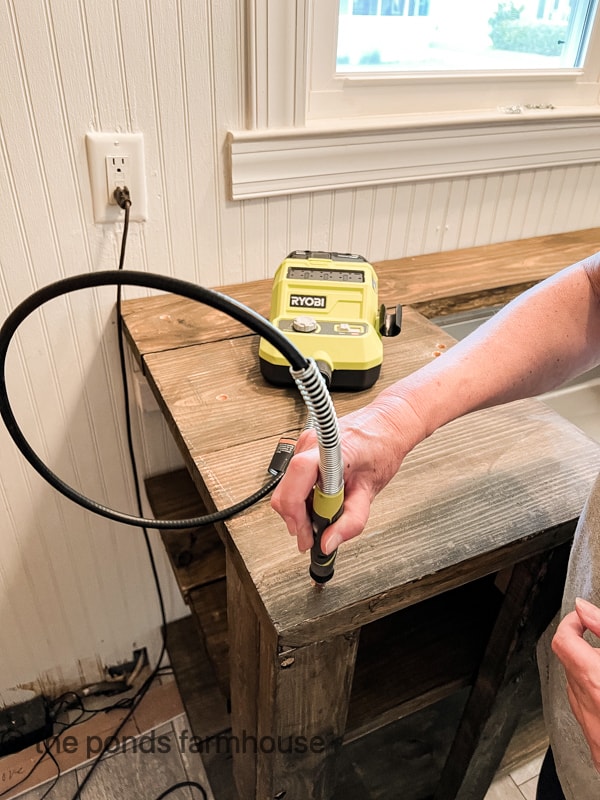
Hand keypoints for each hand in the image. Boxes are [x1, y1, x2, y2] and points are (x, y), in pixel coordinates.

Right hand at [271, 395, 424, 553]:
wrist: (387, 425)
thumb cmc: (382, 449)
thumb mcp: (370, 490)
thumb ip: (352, 520)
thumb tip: (329, 542)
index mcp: (328, 453)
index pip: (295, 486)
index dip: (296, 515)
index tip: (306, 535)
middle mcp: (311, 445)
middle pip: (285, 491)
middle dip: (296, 518)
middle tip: (314, 533)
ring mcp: (305, 443)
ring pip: (287, 486)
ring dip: (301, 507)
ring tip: (324, 513)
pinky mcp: (305, 447)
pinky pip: (293, 478)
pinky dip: (304, 495)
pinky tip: (322, 498)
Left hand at [552, 597, 599, 770]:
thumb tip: (584, 609)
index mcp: (595, 678)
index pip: (563, 639)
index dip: (571, 623)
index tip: (583, 618)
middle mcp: (586, 703)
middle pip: (570, 661)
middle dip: (587, 648)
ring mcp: (589, 725)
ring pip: (578, 686)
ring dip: (593, 672)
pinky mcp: (596, 745)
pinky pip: (587, 710)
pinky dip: (598, 696)